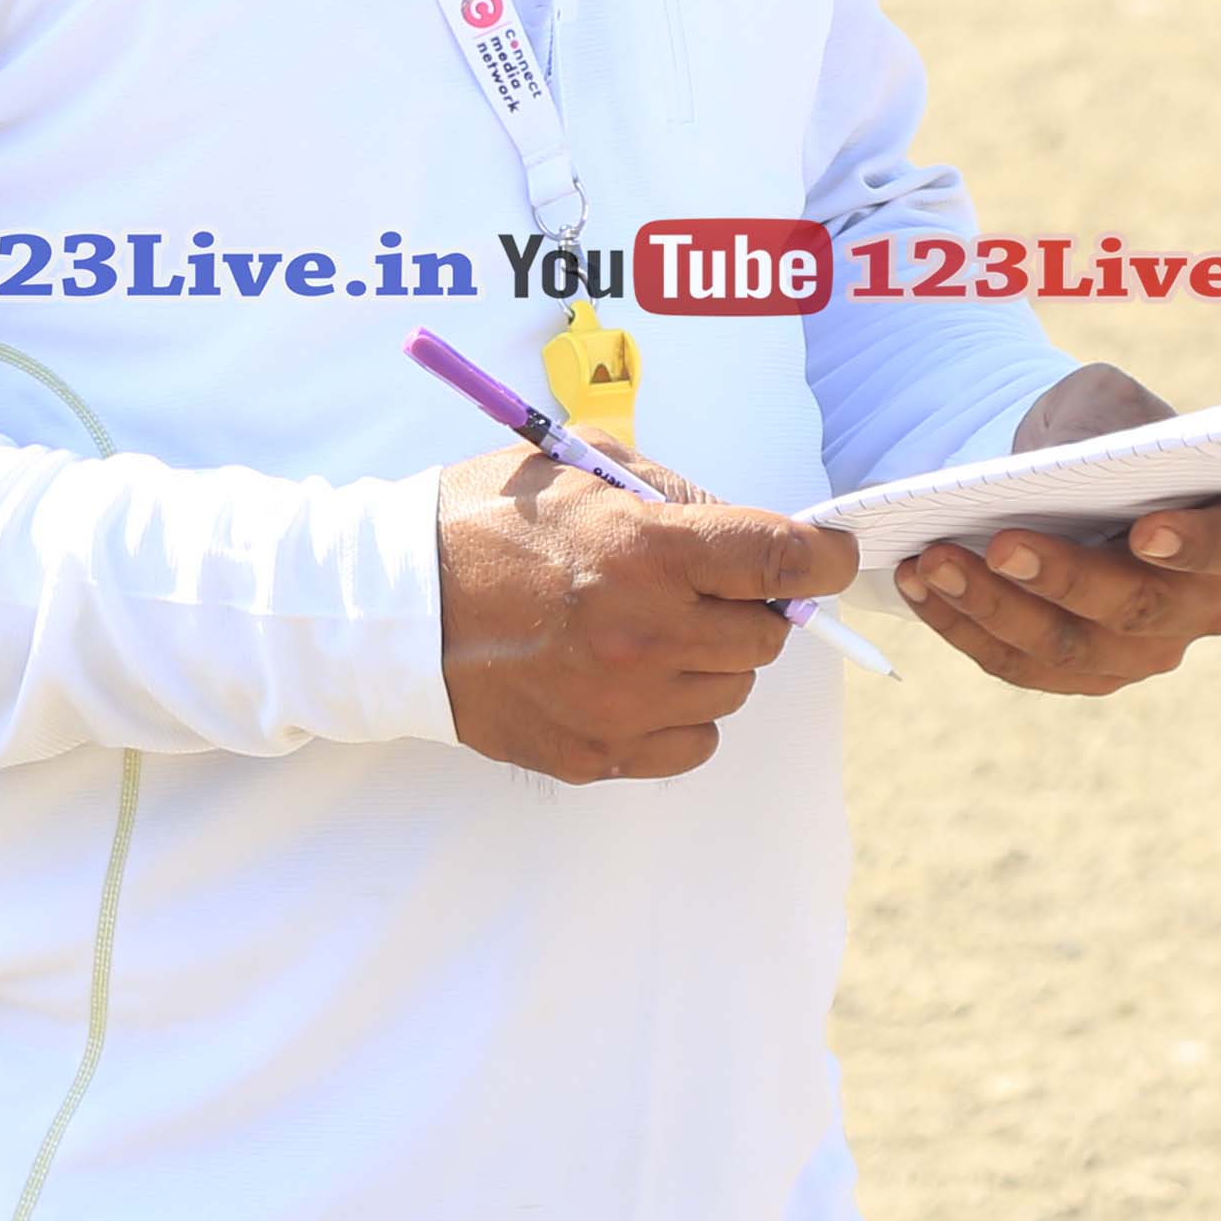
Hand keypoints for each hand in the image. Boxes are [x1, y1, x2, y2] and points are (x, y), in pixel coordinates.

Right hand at [437, 439, 859, 785]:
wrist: (394, 610)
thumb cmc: (482, 524)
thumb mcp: (578, 465)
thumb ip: (672, 492)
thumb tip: (743, 532)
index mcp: (645, 549)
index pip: (781, 559)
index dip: (822, 556)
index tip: (826, 555)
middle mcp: (645, 634)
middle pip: (767, 634)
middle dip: (748, 605)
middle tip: (699, 587)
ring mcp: (623, 705)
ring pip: (733, 690)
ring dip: (712, 659)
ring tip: (648, 631)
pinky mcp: (598, 755)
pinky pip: (693, 743)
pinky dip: (681, 714)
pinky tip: (635, 680)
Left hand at [891, 362, 1220, 694]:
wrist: (1072, 475)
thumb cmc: (1105, 431)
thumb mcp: (1106, 403)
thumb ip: (1097, 428)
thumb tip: (1055, 468)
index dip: (1193, 543)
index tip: (1145, 529)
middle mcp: (1204, 605)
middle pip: (1137, 608)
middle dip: (1064, 579)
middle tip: (1001, 545)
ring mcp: (1145, 650)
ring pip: (1071, 648)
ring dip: (995, 609)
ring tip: (933, 562)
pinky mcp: (1084, 672)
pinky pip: (1023, 666)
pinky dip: (967, 629)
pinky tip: (921, 586)